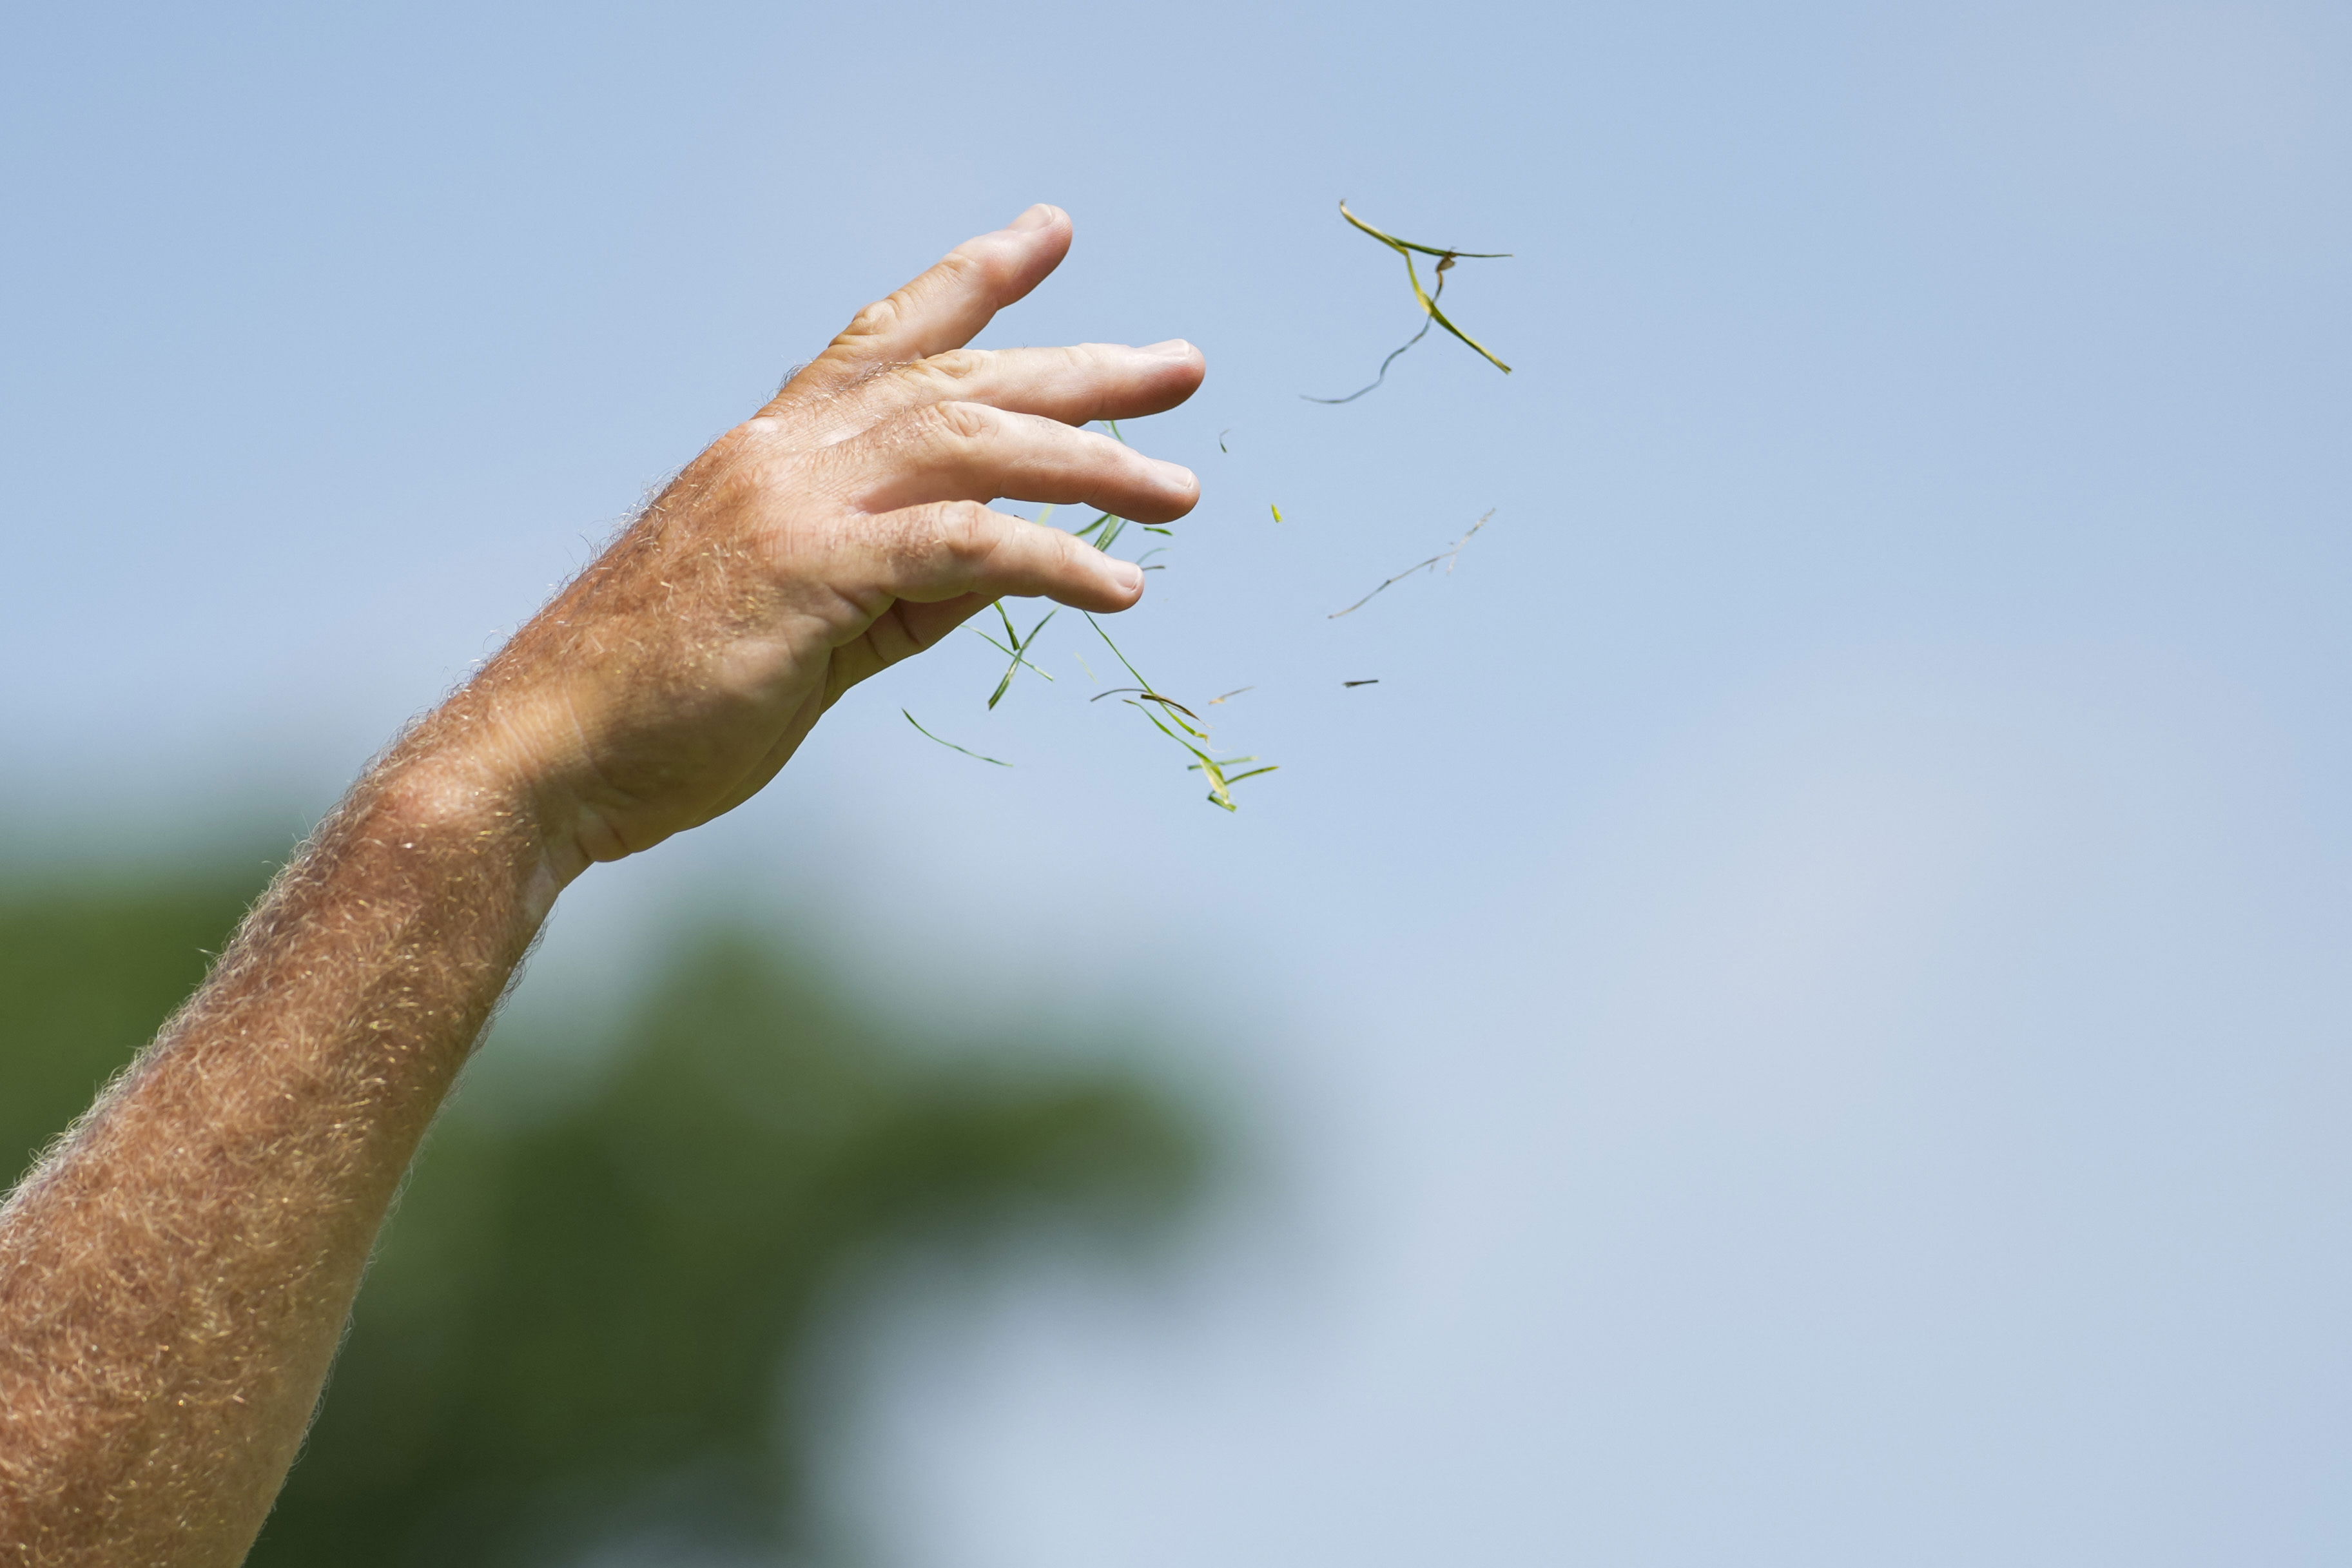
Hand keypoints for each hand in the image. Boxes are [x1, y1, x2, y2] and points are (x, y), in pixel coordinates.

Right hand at [431, 205, 1204, 883]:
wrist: (542, 753)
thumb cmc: (659, 701)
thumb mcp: (799, 622)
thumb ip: (899, 581)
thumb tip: (1006, 561)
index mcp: (771, 452)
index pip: (886, 338)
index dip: (974, 279)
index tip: (1050, 234)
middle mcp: (784, 453)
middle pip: (959, 380)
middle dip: (1079, 371)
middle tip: (1183, 367)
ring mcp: (793, 505)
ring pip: (972, 446)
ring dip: (1091, 464)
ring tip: (1182, 493)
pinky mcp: (808, 573)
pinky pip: (960, 547)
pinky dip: (1051, 558)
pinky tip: (1123, 585)